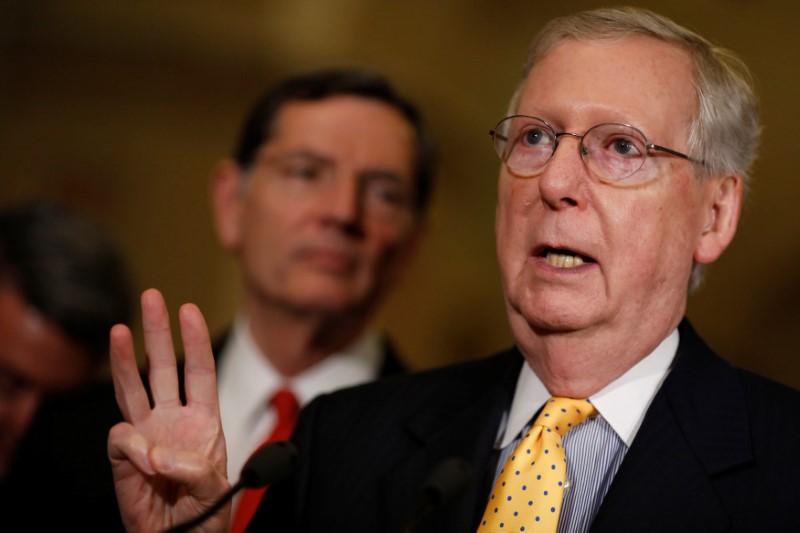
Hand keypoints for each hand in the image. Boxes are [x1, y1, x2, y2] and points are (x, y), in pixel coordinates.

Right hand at [107, 288, 228, 532]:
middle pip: (161, 367)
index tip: (189, 310)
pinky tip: (145, 460)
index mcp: (203, 421)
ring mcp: (146, 436)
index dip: (194, 340)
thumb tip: (158, 454)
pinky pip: (120, 438)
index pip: (199, 371)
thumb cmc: (205, 515)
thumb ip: (196, 470)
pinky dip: (131, 446)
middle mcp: (172, 420)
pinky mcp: (123, 458)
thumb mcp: (217, 491)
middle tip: (151, 297)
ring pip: (132, 389)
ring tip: (118, 329)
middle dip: (157, 332)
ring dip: (124, 359)